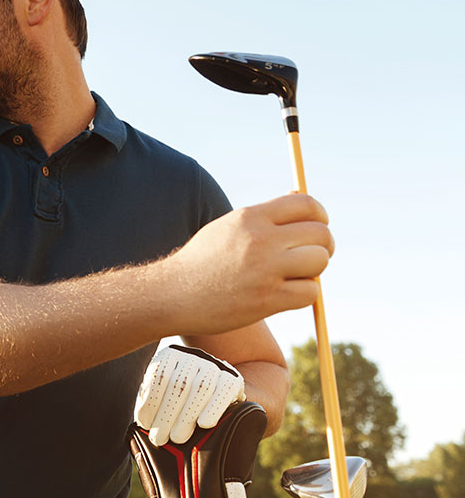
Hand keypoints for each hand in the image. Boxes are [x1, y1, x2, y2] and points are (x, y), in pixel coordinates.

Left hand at [135, 345, 245, 445]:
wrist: (211, 395)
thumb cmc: (178, 402)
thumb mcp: (160, 397)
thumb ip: (150, 405)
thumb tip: (140, 426)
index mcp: (169, 355)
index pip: (159, 374)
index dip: (151, 401)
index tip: (144, 423)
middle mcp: (192, 356)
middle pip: (179, 383)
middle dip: (167, 414)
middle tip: (159, 438)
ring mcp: (214, 365)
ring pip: (201, 387)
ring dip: (187, 416)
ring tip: (177, 438)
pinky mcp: (233, 378)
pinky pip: (225, 390)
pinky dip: (213, 408)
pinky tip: (204, 424)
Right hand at [165, 193, 333, 334]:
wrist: (173, 294)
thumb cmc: (202, 261)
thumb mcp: (229, 227)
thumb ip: (265, 215)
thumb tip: (301, 198)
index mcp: (251, 217)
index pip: (307, 205)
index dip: (320, 217)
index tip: (316, 229)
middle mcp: (260, 239)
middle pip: (320, 233)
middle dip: (323, 246)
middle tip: (311, 258)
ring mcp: (265, 270)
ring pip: (319, 262)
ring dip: (314, 271)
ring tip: (295, 277)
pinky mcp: (267, 299)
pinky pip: (310, 292)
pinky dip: (304, 294)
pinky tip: (286, 295)